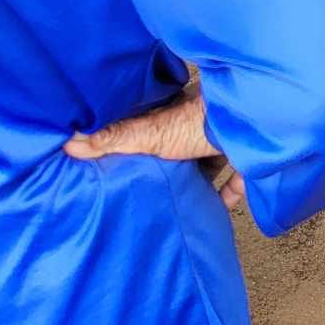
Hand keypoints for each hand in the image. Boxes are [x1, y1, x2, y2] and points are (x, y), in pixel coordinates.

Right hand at [64, 91, 244, 210]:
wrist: (255, 123)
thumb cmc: (200, 122)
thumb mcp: (152, 132)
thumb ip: (116, 139)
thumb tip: (69, 141)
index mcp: (177, 116)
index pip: (156, 129)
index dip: (144, 143)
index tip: (128, 162)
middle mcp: (203, 127)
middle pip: (184, 148)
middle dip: (173, 166)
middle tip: (154, 190)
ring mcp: (227, 142)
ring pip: (210, 163)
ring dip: (200, 181)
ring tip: (181, 203)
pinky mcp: (249, 161)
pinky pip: (238, 180)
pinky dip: (228, 194)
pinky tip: (216, 209)